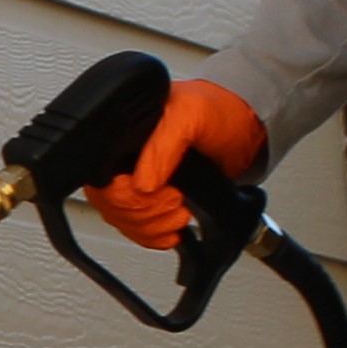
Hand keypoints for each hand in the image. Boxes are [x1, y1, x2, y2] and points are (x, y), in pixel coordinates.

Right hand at [89, 79, 263, 251]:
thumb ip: (164, 144)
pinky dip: (153, 236)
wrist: (245, 130)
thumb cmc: (218, 112)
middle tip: (174, 200)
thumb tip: (141, 182)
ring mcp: (136, 178)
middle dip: (143, 212)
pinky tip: (170, 230)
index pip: (101, 178)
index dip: (124, 195)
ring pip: (122, 220)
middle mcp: (124, 157)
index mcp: (123, 133)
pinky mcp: (151, 198)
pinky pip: (136, 228)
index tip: (154, 192)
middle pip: (108, 203)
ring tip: (179, 212)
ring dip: (151, 226)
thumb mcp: (192, 115)